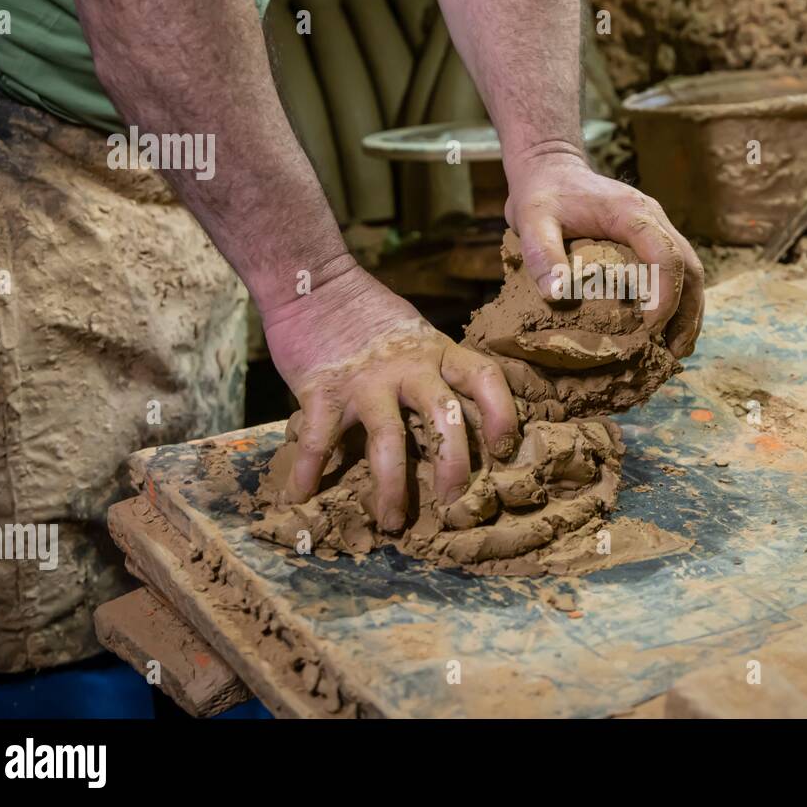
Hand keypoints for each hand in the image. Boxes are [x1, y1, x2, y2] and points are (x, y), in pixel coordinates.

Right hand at [260, 260, 518, 530]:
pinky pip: (320, 439)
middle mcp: (410, 368)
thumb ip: (437, 371)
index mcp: (438, 352)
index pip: (483, 378)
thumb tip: (463, 419)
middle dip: (454, 465)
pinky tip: (302, 497)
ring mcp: (367, 381)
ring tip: (392, 522)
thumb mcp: (418, 335)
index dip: (502, 414)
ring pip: (390, 439)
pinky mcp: (323, 389)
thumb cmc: (369, 315)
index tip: (504, 450)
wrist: (313, 283)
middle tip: (455, 502)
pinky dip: (309, 471)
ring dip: (392, 487)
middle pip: (446, 417)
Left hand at [504, 144, 704, 357]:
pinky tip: (665, 329)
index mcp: (632, 213)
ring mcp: (656, 226)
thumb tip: (558, 297)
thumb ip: (542, 254)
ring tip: (675, 350)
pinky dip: (677, 300)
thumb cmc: (541, 193)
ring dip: (688, 311)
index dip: (665, 296)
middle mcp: (653, 218)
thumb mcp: (531, 220)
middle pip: (689, 267)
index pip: (666, 256)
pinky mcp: (649, 237)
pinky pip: (675, 269)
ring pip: (690, 270)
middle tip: (674, 352)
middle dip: (686, 313)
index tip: (650, 329)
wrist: (549, 167)